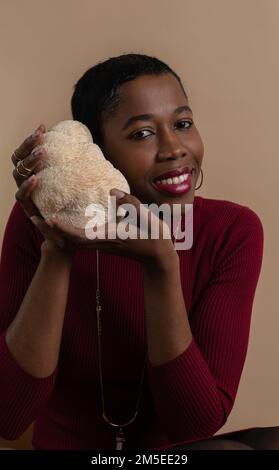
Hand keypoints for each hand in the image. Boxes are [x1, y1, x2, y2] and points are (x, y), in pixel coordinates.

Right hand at [11, 125, 72, 252]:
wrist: (68, 241)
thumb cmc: (75, 213)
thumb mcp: (80, 190)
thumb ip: (82, 172)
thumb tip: (92, 148)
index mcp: (37, 177)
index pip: (28, 154)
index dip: (32, 140)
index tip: (43, 127)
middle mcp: (28, 186)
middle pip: (19, 160)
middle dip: (28, 145)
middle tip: (40, 137)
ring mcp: (27, 199)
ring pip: (18, 175)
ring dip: (29, 162)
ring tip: (41, 153)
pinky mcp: (29, 212)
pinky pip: (22, 199)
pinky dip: (27, 188)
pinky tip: (35, 179)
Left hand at [46, 189, 177, 269]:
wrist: (159, 259)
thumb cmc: (155, 239)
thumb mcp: (147, 218)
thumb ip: (130, 203)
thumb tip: (112, 190)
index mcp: (111, 237)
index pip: (82, 235)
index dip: (65, 229)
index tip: (51, 220)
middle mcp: (103, 243)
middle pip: (72, 241)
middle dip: (54, 232)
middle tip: (37, 219)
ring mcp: (103, 246)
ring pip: (75, 242)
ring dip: (60, 234)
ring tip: (46, 221)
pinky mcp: (105, 244)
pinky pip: (82, 241)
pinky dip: (70, 234)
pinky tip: (65, 225)